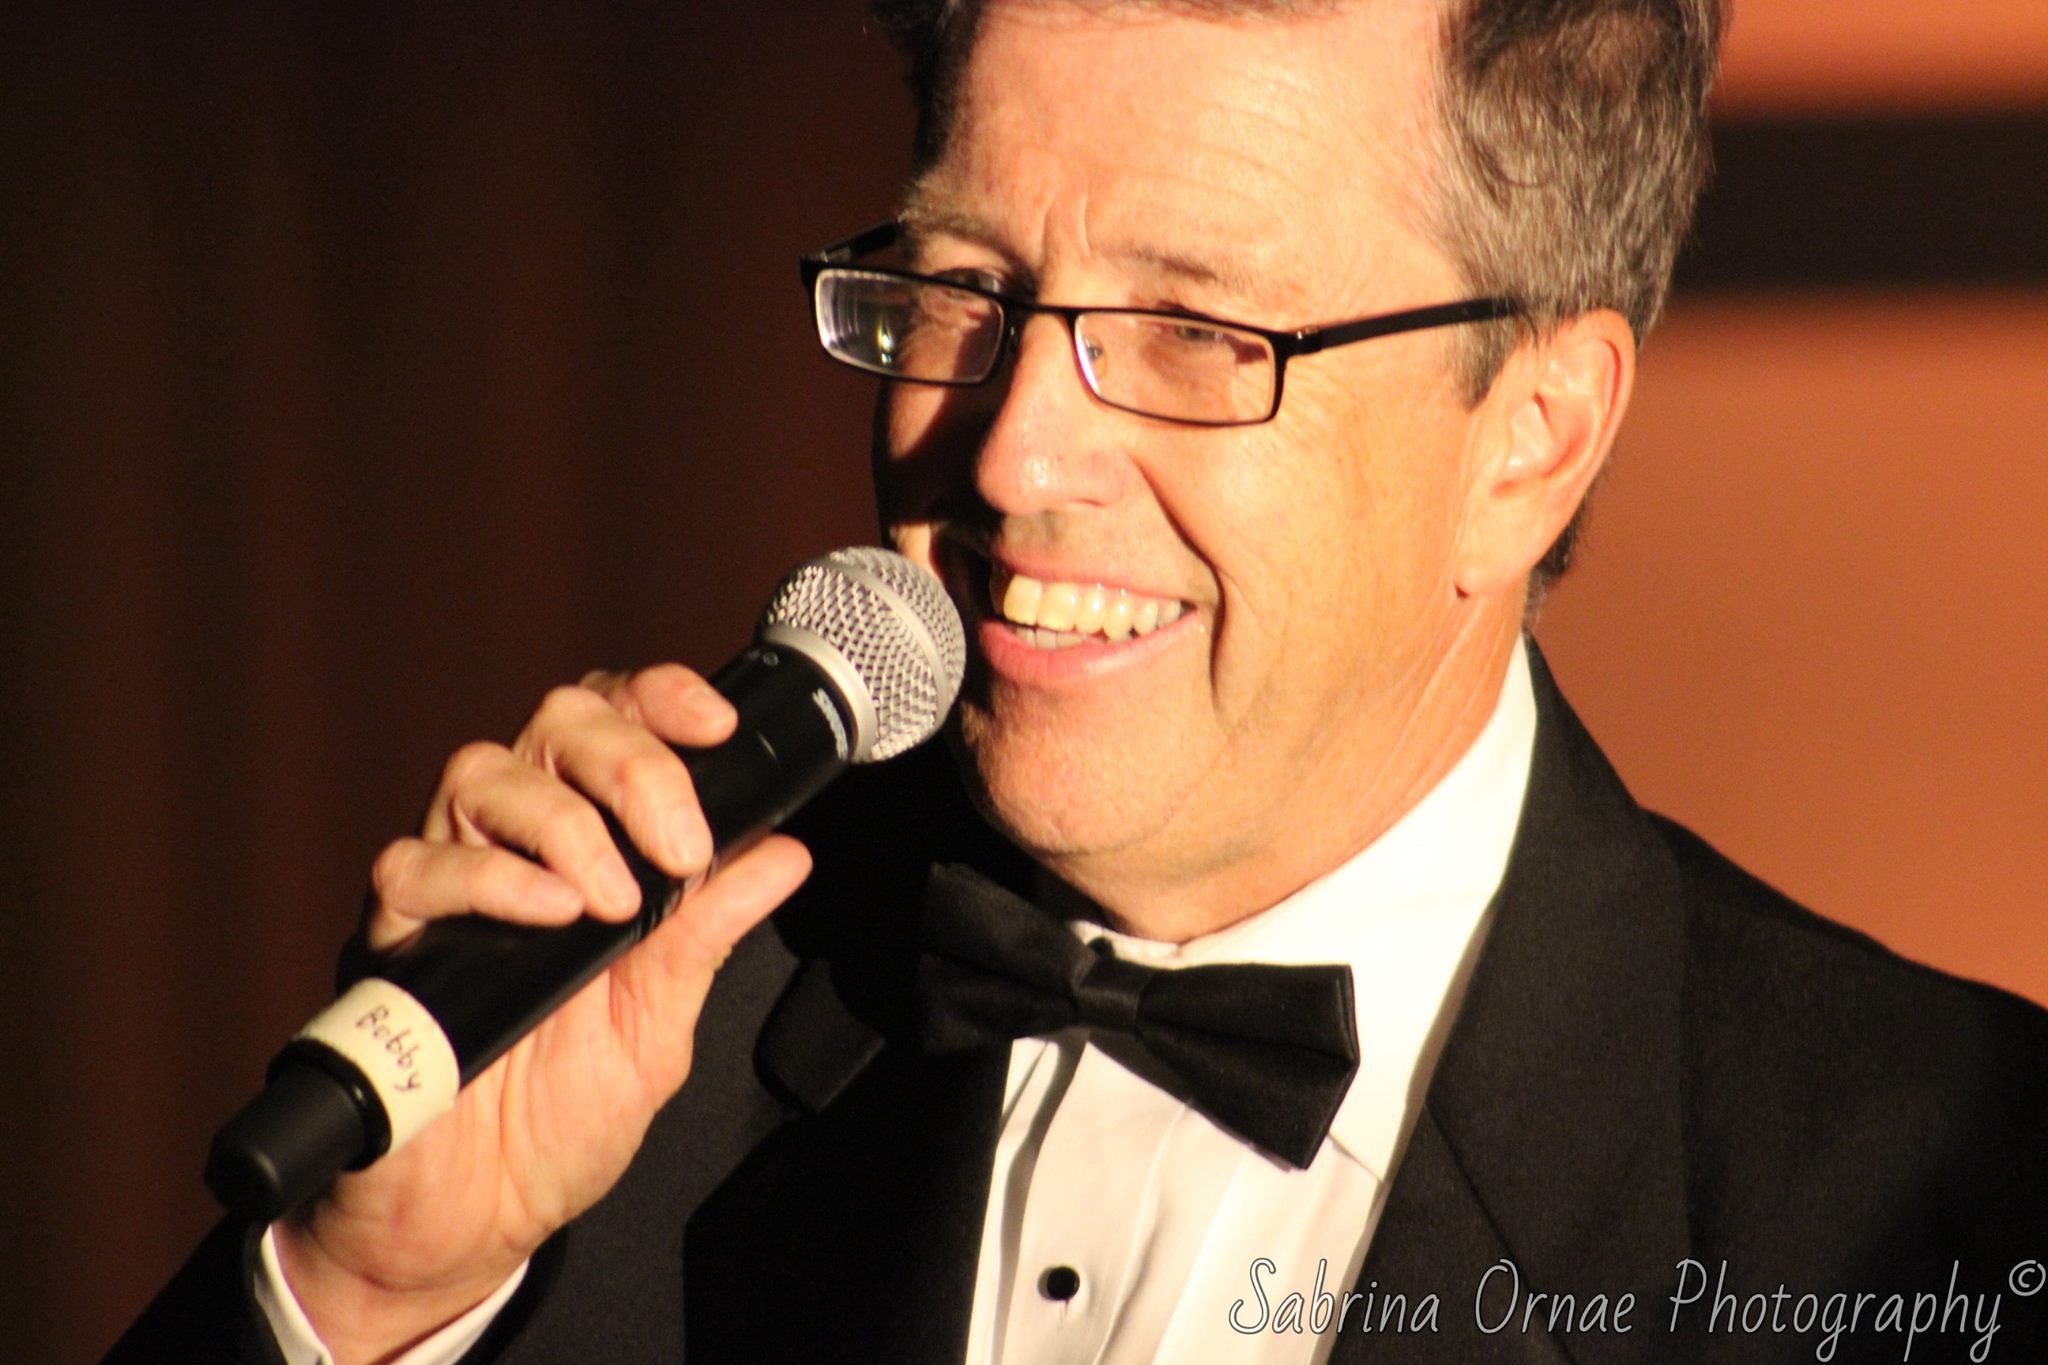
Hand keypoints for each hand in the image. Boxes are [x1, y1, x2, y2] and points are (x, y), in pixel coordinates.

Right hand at [272, 665, 811, 1362]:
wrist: (473, 1225)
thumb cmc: (559, 1120)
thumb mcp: (661, 1024)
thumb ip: (708, 934)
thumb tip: (785, 854)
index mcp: (587, 851)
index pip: (614, 726)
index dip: (659, 701)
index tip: (716, 726)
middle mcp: (513, 850)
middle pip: (553, 725)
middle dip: (629, 761)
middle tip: (677, 842)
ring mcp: (448, 890)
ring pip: (481, 774)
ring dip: (564, 822)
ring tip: (614, 899)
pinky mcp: (390, 942)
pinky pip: (414, 867)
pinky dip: (489, 878)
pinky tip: (548, 915)